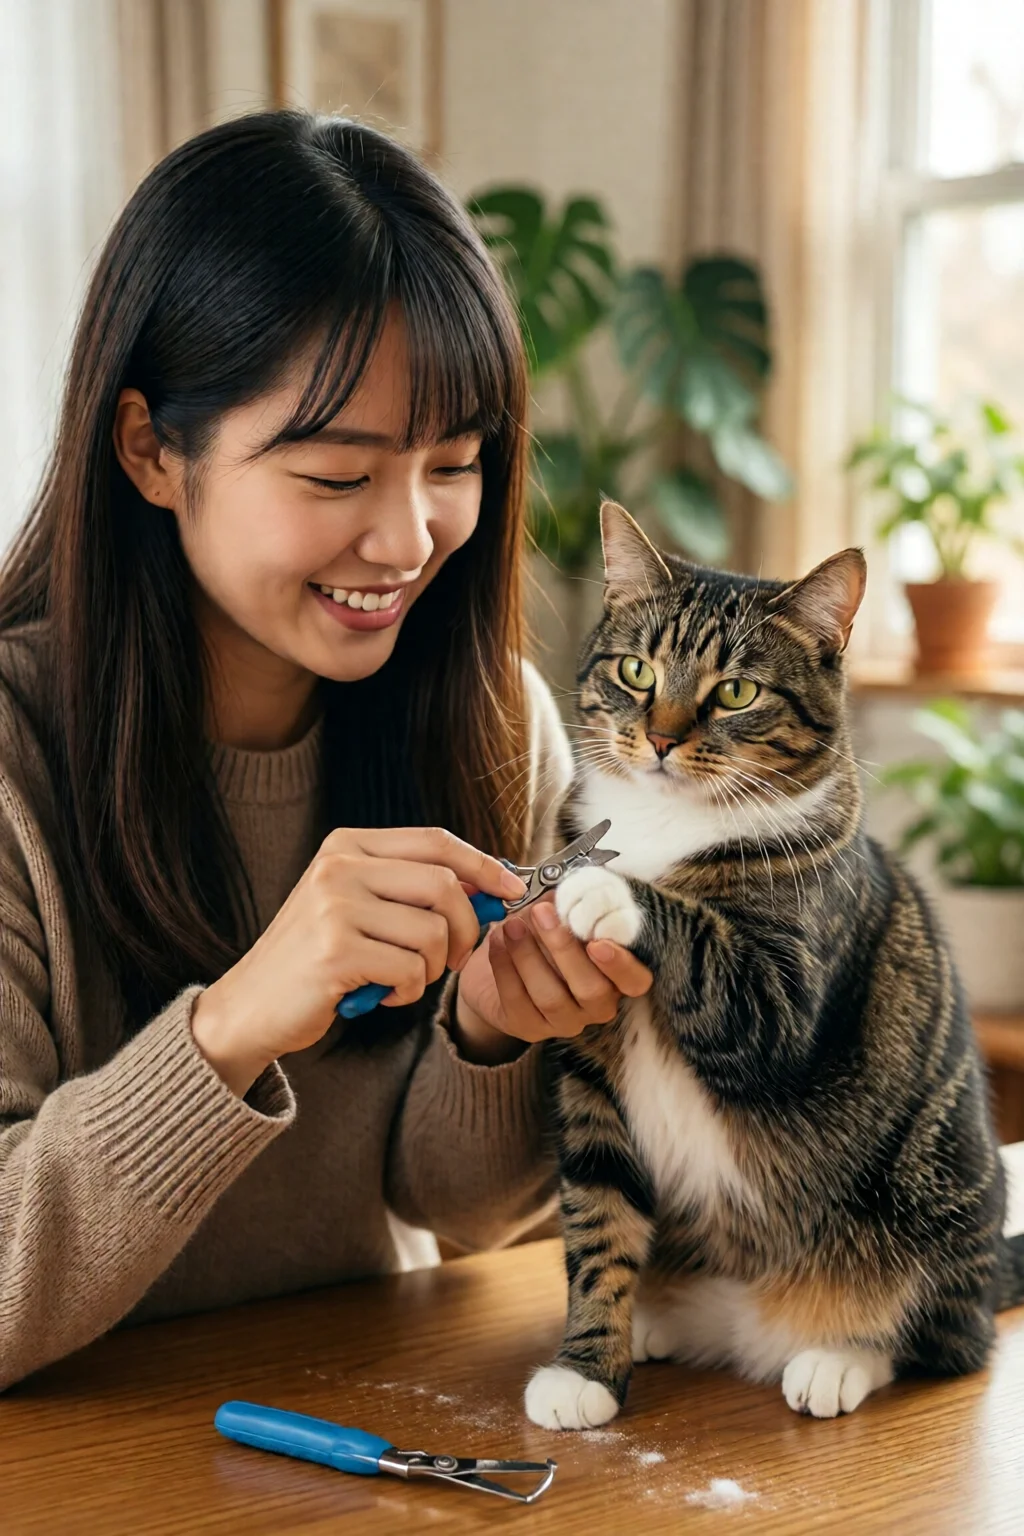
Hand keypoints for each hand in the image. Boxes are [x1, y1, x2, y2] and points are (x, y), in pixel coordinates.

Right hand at [191, 826, 525, 1095]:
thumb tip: (493, 887)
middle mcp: (339, 867)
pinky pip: (412, 969)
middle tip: (457, 958)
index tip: (513, 891)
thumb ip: (414, 891)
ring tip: (404, 978)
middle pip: (444, 885)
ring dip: (434, 967)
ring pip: (434, 932)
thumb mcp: (360, 908)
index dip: (484, 866)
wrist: (250, 1007)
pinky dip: (410, 990)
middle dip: (467, 928)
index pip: (436, 842)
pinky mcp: (336, 951)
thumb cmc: (316, 960)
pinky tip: (382, 993)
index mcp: (347, 845)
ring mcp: (335, 907)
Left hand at [453, 899, 652, 1063]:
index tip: (597, 942)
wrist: (497, 963)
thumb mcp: (558, 913)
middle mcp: (597, 1004)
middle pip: (592, 990)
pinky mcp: (529, 1028)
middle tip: (540, 912)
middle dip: (564, 948)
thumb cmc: (539, 933)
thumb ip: (571, 904)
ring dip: (528, 955)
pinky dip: (505, 967)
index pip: (636, 980)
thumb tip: (572, 888)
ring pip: (551, 997)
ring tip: (510, 924)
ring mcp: (564, 1022)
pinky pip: (518, 1001)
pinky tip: (496, 942)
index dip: (621, 965)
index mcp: (616, 975)